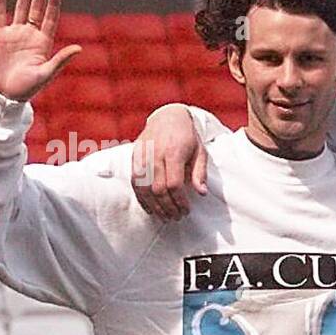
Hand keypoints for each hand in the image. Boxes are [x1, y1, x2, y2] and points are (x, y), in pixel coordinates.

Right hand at [0, 0, 81, 101]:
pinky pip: (0, 15)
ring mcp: (15, 34)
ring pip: (20, 9)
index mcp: (43, 43)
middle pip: (36, 9)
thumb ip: (61, 60)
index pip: (49, 19)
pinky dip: (1, 3)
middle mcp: (30, 35)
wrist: (4, 94)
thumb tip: (79, 48)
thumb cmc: (27, 88)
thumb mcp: (46, 74)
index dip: (52, 5)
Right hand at [131, 105, 207, 219]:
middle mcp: (155, 154)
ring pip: (143, 188)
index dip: (180, 201)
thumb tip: (201, 193)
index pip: (174, 184)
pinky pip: (134, 182)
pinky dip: (142, 198)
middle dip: (168, 207)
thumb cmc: (187, 136)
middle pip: (158, 189)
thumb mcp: (200, 152)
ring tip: (165, 216)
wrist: (168, 117)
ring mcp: (142, 156)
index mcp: (173, 152)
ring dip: (154, 206)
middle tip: (177, 217)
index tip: (186, 210)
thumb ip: (199, 173)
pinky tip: (150, 208)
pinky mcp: (134, 158)